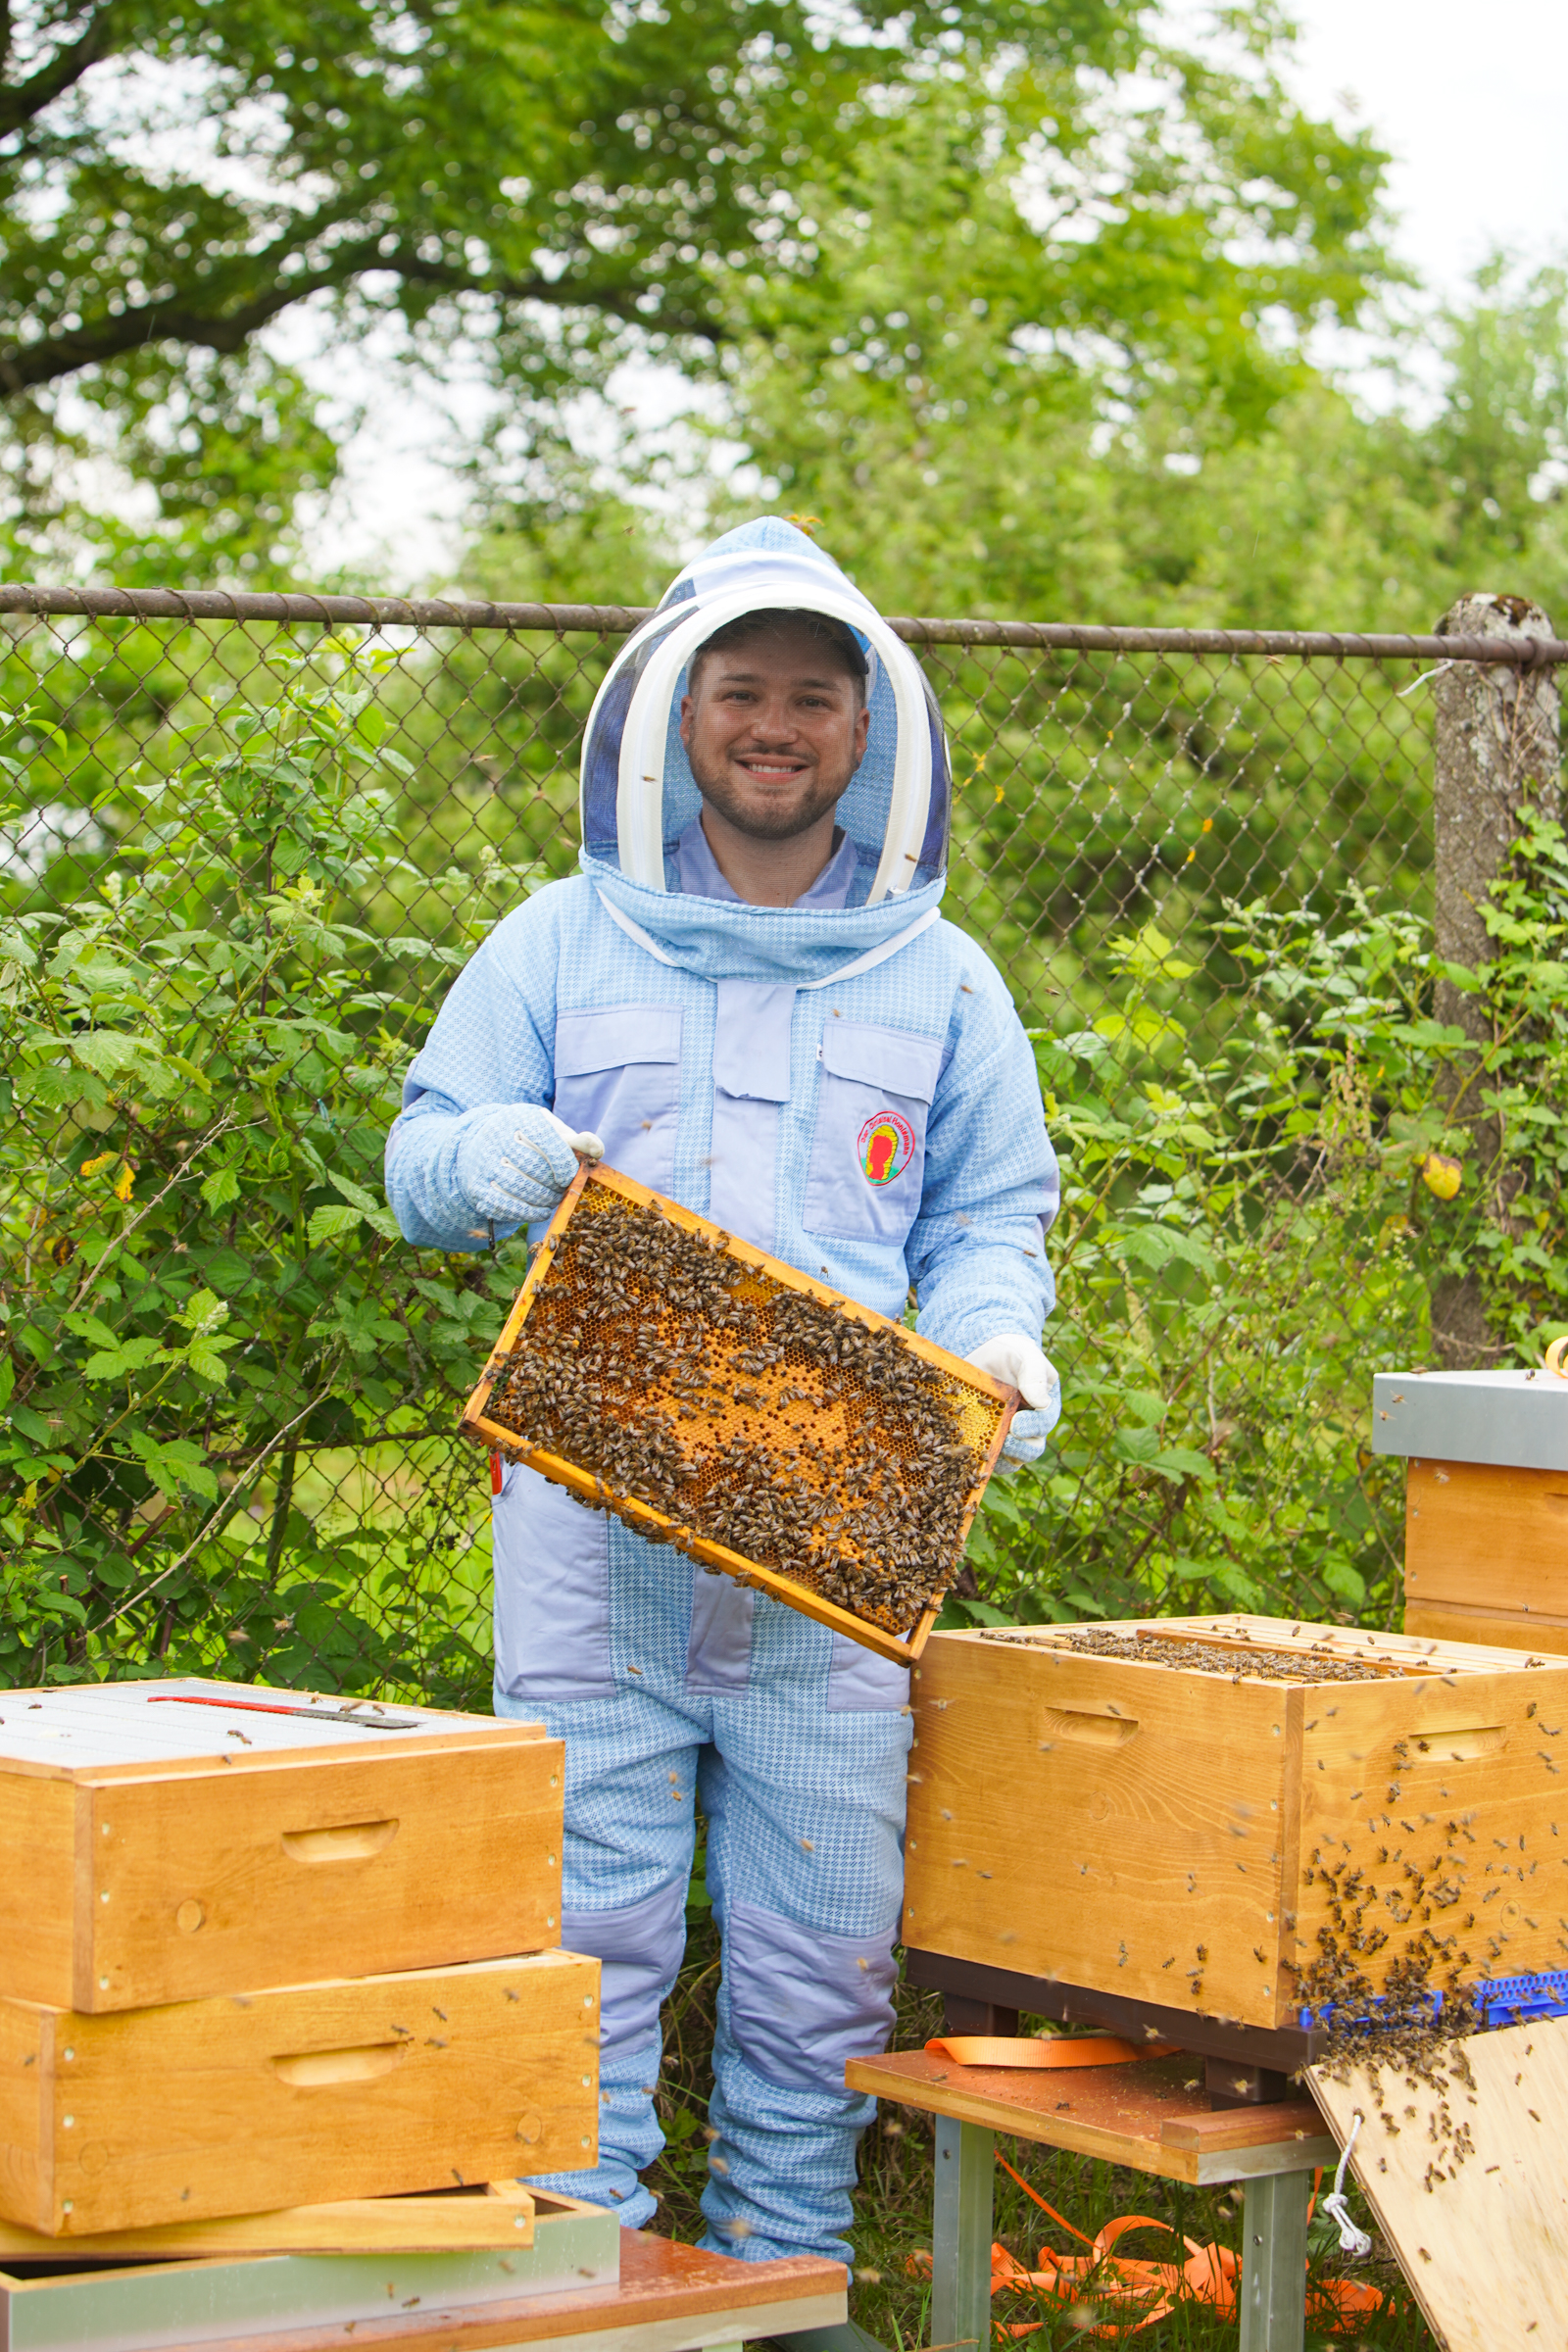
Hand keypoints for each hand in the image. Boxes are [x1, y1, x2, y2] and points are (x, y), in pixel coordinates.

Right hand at [455, 1104, 602, 1227]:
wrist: (483, 1144)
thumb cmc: (529, 1139)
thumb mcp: (551, 1132)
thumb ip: (577, 1140)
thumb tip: (597, 1150)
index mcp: (518, 1118)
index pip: (546, 1140)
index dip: (563, 1163)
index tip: (570, 1176)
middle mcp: (497, 1137)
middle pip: (534, 1167)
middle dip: (555, 1184)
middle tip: (563, 1189)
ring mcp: (484, 1163)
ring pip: (520, 1187)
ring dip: (544, 1199)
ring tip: (553, 1199)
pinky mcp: (478, 1188)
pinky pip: (506, 1206)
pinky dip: (528, 1213)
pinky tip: (540, 1211)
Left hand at [965, 1332, 1059, 1469]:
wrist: (985, 1353)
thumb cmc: (1012, 1353)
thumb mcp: (1025, 1356)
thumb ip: (1034, 1375)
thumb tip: (1042, 1403)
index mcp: (1044, 1408)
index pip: (1044, 1423)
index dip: (1032, 1427)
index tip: (1016, 1424)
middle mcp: (1030, 1428)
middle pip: (1031, 1449)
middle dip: (1018, 1448)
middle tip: (1003, 1440)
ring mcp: (1009, 1436)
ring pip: (1010, 1459)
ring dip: (998, 1458)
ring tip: (983, 1450)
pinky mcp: (987, 1439)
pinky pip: (987, 1457)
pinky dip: (978, 1458)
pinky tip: (967, 1453)